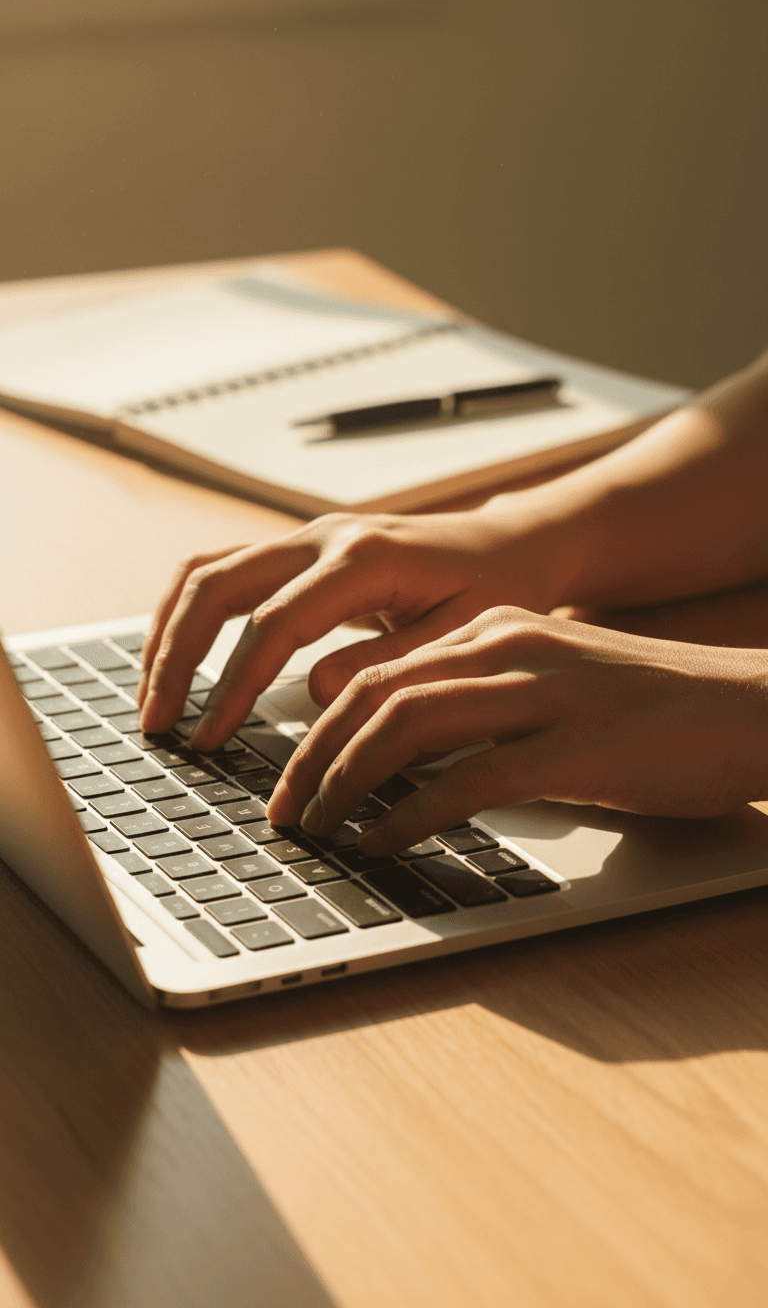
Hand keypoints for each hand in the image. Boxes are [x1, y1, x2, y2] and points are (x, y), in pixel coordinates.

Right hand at [138, 501, 563, 747]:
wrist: (508, 544)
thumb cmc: (496, 590)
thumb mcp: (463, 634)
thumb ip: (390, 665)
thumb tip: (311, 692)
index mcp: (364, 559)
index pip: (273, 624)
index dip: (233, 685)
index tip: (210, 737)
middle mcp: (323, 537)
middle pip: (216, 586)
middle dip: (176, 657)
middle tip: (158, 723)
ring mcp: (306, 537)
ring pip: (206, 571)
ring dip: (169, 631)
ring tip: (153, 696)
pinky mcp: (299, 550)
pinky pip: (222, 570)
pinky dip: (188, 613)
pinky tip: (177, 657)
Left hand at [267, 607, 767, 853]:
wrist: (755, 708)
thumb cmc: (657, 713)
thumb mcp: (556, 692)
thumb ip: (486, 715)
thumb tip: (412, 768)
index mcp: (498, 632)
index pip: (380, 671)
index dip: (321, 727)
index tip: (292, 775)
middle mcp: (509, 649)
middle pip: (374, 695)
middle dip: (312, 758)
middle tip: (283, 811)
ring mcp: (542, 694)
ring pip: (405, 727)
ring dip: (344, 783)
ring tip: (318, 830)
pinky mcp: (575, 748)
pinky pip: (466, 780)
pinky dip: (408, 815)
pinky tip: (383, 843)